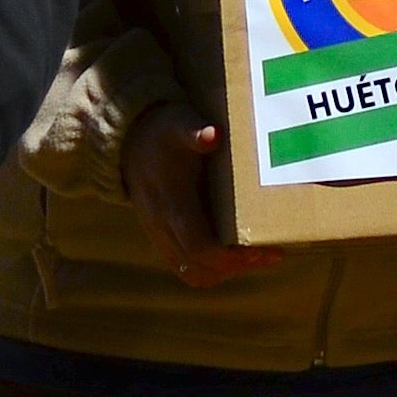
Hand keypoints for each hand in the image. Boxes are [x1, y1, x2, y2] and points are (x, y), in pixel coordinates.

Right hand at [120, 103, 286, 288]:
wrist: (128, 140)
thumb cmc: (162, 131)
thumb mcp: (178, 123)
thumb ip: (193, 130)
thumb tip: (213, 135)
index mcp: (172, 204)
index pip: (201, 248)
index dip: (234, 258)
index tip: (265, 250)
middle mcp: (163, 227)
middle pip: (199, 269)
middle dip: (236, 267)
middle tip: (268, 253)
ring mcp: (159, 235)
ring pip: (192, 274)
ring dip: (223, 271)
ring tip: (254, 255)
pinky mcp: (161, 237)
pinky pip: (185, 266)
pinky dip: (211, 267)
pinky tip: (234, 249)